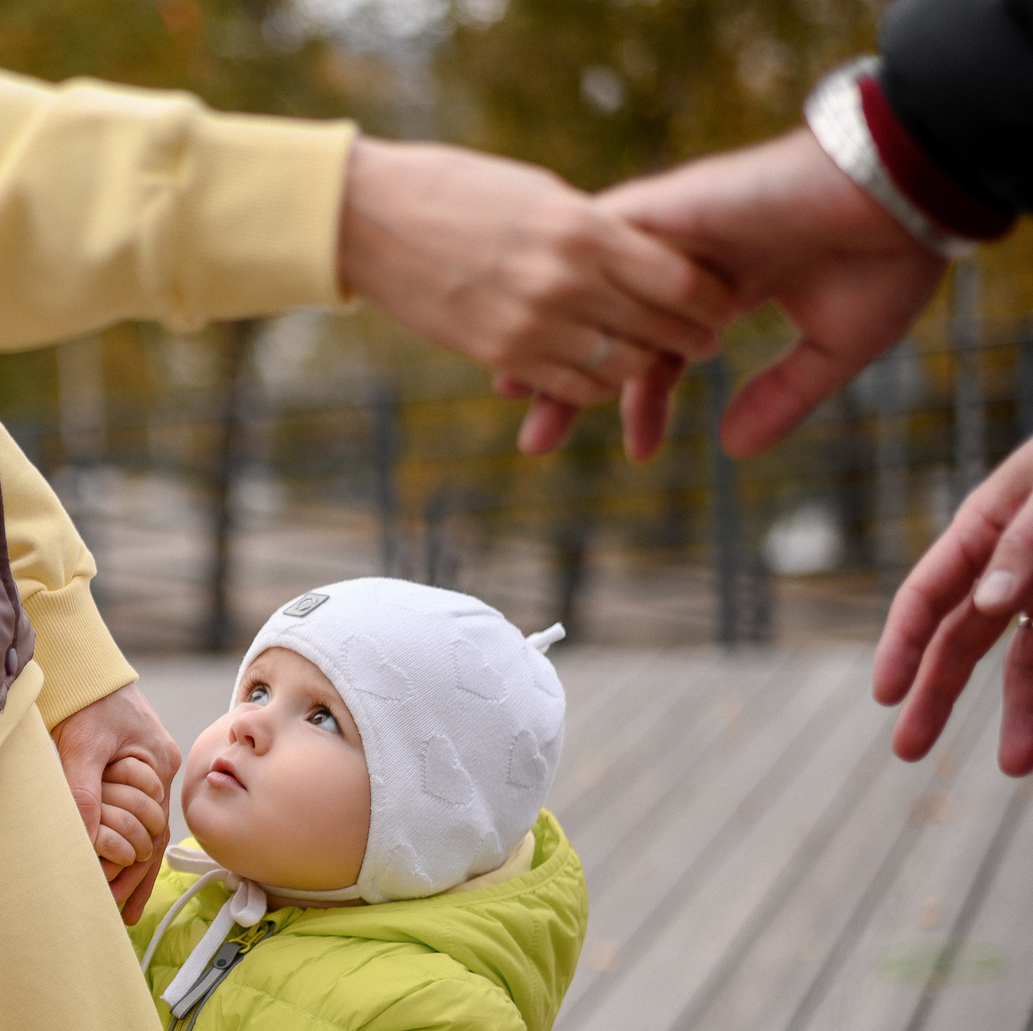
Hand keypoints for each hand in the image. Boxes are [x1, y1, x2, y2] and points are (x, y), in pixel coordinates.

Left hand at [54, 683, 183, 923]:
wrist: (85, 666)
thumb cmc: (85, 700)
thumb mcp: (81, 747)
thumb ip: (83, 792)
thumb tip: (86, 842)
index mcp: (156, 767)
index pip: (149, 833)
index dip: (132, 870)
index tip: (113, 900)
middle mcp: (161, 772)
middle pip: (151, 836)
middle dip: (133, 877)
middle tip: (114, 916)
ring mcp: (150, 770)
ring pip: (145, 829)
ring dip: (131, 866)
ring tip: (118, 906)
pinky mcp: (134, 767)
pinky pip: (137, 813)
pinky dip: (128, 841)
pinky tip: (117, 866)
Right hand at [339, 137, 729, 409]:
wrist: (369, 218)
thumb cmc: (457, 190)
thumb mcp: (540, 194)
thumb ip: (594, 229)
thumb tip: (644, 257)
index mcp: (583, 229)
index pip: (677, 279)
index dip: (710, 298)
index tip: (723, 301)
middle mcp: (563, 282)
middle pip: (658, 328)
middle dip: (692, 338)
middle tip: (706, 340)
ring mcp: (528, 324)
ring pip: (618, 367)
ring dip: (644, 367)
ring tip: (655, 359)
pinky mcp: (496, 355)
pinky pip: (569, 384)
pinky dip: (595, 385)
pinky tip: (602, 375)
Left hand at [517, 128, 947, 459]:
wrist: (909, 188)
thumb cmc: (890, 255)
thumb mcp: (835, 347)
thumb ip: (780, 396)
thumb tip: (731, 451)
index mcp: (729, 286)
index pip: (663, 351)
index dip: (646, 401)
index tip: (637, 452)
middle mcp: (692, 259)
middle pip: (612, 327)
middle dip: (572, 383)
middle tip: (536, 440)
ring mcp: (676, 231)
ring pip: (593, 289)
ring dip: (553, 336)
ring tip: (511, 392)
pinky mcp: (669, 205)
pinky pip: (599, 241)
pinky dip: (567, 276)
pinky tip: (531, 318)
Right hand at [874, 437, 1032, 772]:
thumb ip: (1027, 541)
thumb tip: (989, 603)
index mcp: (988, 524)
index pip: (928, 594)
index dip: (901, 645)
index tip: (885, 696)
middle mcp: (1017, 566)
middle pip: (965, 640)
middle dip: (938, 696)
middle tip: (907, 751)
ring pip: (1029, 663)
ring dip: (1022, 714)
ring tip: (1013, 765)